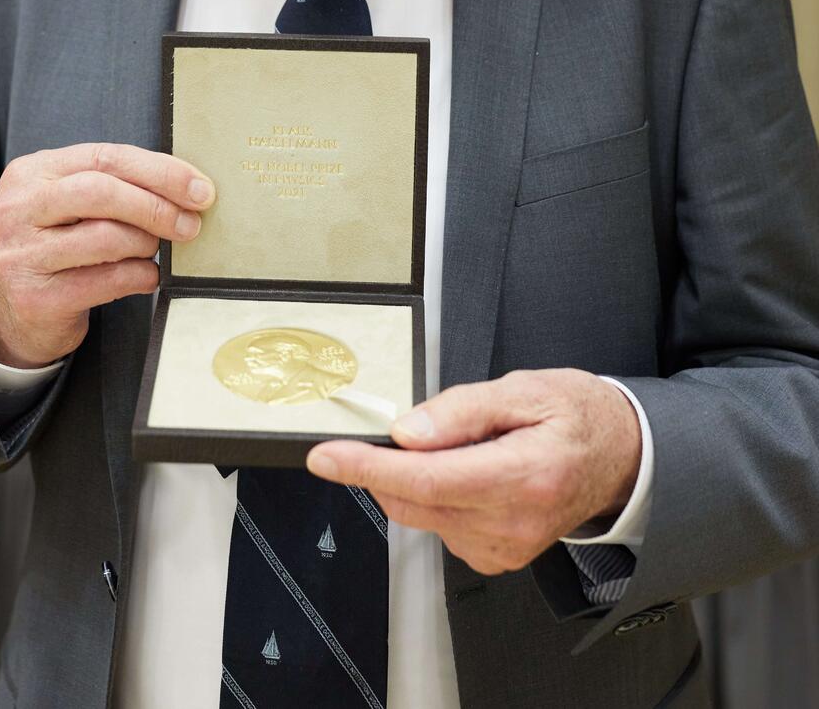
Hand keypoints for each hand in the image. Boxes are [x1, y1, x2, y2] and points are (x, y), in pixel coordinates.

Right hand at [0, 142, 214, 368]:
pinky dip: (140, 275)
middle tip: (191, 222)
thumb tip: (188, 187)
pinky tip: (146, 276)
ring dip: (147, 243)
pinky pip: (107, 280)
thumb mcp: (70, 205)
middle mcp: (17, 209)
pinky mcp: (36, 298)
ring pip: (106, 237)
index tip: (198, 187)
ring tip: (155, 249)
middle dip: (156, 206)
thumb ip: (114, 186)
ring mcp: (22, 255)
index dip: (159, 171)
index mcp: (30, 173)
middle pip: (101, 192)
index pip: (104, 158)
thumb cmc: (57, 246)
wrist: (10, 311)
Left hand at [305, 368, 641, 574]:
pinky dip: (436, 498)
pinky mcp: (499, 558)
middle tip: (392, 432)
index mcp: (522, 475)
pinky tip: (467, 473)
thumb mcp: (523, 389)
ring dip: (415, 481)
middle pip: (415, 503)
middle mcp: (513, 522)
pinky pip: (443, 527)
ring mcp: (506, 547)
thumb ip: (460, 410)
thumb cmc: (577, 415)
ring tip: (461, 446)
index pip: (425, 479)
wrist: (621, 457)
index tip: (326, 456)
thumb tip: (407, 432)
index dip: (366, 467)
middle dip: (383, 469)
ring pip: (423, 517)